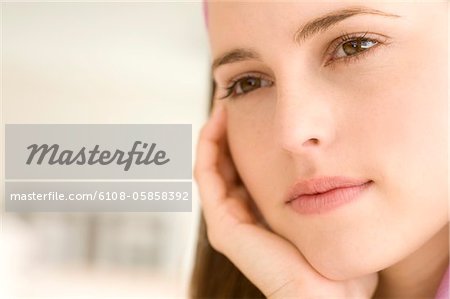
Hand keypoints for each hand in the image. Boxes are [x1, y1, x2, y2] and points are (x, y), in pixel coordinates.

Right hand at [194, 103, 378, 298]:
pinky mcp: (223, 225)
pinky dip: (209, 146)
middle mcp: (237, 216)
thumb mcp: (319, 208)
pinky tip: (219, 120)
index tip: (250, 107)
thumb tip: (323, 154)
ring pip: (210, 166)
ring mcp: (226, 221)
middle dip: (225, 132)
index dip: (239, 138)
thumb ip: (312, 184)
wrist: (329, 292)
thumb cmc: (331, 255)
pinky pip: (207, 175)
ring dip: (213, 134)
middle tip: (232, 99)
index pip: (239, 169)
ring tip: (224, 104)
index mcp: (256, 213)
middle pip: (222, 165)